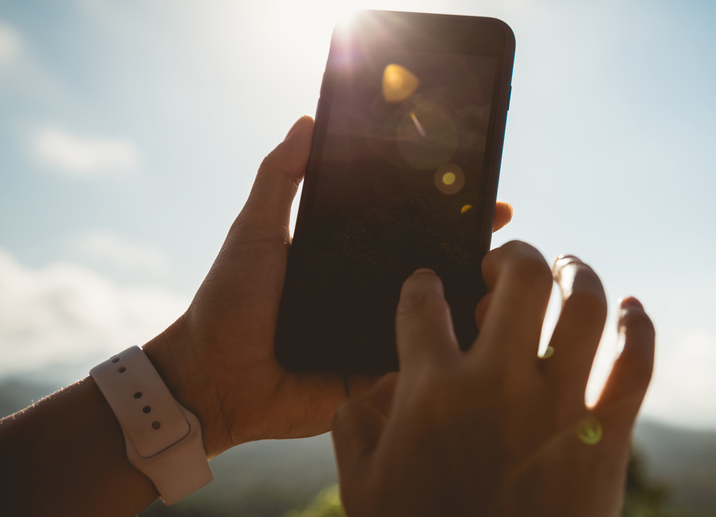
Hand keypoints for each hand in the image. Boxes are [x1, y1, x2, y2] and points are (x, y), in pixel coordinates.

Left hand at [142, 116, 513, 456]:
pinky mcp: (375, 379)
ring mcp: (376, 338)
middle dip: (472, 255)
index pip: (408, 230)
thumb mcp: (256, 230)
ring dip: (470, 306)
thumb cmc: (229, 302)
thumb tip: (305, 121)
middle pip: (432, 272)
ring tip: (504, 288)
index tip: (481, 195)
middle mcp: (369, 296)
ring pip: (435, 320)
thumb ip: (279, 178)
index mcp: (349, 260)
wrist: (211, 379)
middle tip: (504, 240)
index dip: (445, 213)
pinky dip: (447, 356)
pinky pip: (419, 367)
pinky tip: (482, 339)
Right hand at [332, 242, 654, 515]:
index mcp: (432, 392)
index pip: (423, 300)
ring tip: (567, 270)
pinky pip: (638, 362)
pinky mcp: (606, 435)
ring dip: (578, 273)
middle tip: (502, 266)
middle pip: (521, 276)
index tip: (430, 285)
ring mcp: (560, 406)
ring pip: (586, 303)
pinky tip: (631, 311)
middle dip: (510, 254)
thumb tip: (375, 380)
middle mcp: (499, 384)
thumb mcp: (363, 488)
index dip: (423, 282)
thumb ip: (354, 422)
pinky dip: (641, 327)